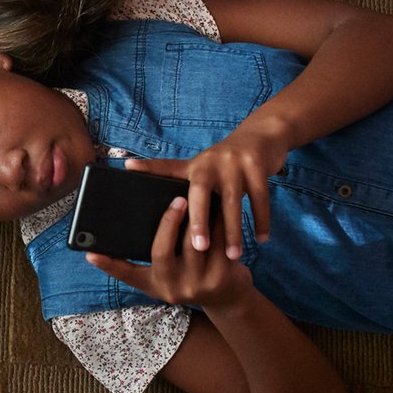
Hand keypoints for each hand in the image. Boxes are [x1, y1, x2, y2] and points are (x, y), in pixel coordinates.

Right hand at [87, 195, 256, 309]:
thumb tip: (122, 231)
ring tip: (198, 196)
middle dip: (169, 222)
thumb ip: (151, 258)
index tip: (89, 253)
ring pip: (194, 243)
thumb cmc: (190, 277)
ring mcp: (198, 284)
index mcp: (156, 284)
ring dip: (197, 217)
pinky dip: (219, 223)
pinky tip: (218, 207)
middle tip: (176, 199)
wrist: (228, 299)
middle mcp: (174, 288)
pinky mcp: (222, 276)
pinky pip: (219, 242)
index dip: (108, 265)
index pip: (128, 274)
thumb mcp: (166, 277)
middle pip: (163, 251)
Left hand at [126, 121, 292, 259]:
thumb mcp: (202, 166)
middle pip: (200, 193)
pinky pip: (260, 197)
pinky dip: (262, 220)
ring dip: (234, 230)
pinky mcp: (257, 164)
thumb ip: (177, 177)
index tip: (129, 170)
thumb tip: (143, 184)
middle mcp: (210, 161)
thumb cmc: (226, 162)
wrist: (261, 136)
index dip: (148, 169)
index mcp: (193, 165)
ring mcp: (234, 162)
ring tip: (233, 256)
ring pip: (233, 201)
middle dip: (199, 221)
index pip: (167, 169)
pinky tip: (262, 239)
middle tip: (198, 248)